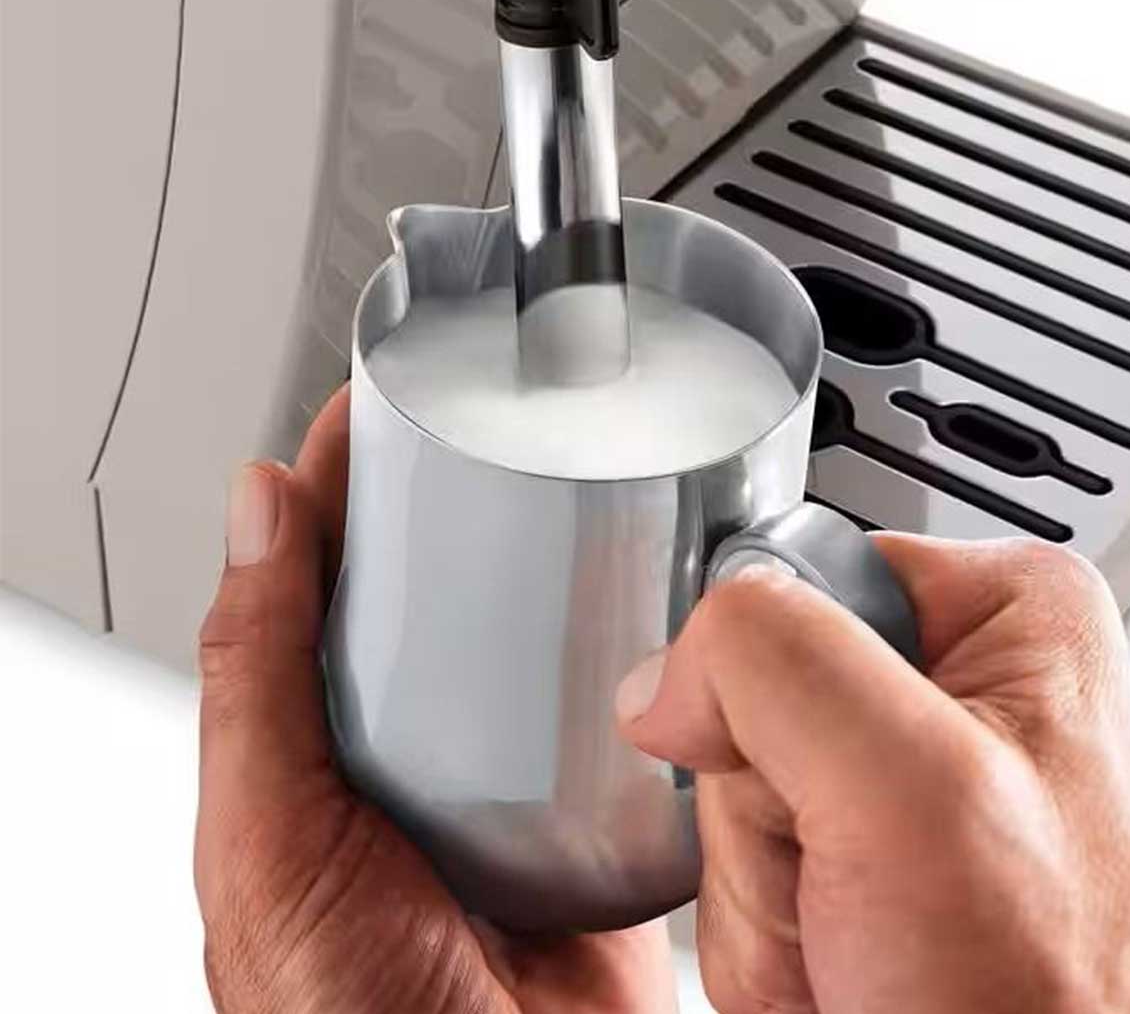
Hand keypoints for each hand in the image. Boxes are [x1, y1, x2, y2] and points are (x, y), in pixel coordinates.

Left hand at [194, 387, 675, 1013]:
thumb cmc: (338, 1011)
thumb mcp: (267, 838)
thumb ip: (252, 679)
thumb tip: (256, 506)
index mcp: (318, 737)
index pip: (327, 569)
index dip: (350, 476)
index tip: (390, 396)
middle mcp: (413, 743)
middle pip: (440, 590)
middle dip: (469, 505)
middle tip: (515, 432)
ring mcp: (505, 773)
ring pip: (534, 640)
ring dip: (563, 576)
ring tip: (604, 500)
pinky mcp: (589, 810)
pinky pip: (615, 711)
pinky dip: (636, 661)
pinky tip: (658, 621)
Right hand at [617, 537, 1129, 1013]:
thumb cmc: (1058, 1008)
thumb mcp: (911, 790)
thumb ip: (777, 663)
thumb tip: (666, 670)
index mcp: (1007, 618)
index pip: (794, 576)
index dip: (764, 686)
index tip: (809, 776)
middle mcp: (966, 695)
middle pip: (756, 702)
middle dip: (769, 823)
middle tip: (853, 895)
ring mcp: (918, 795)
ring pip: (740, 808)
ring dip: (770, 906)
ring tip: (864, 951)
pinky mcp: (881, 880)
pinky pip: (754, 886)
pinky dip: (778, 952)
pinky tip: (853, 977)